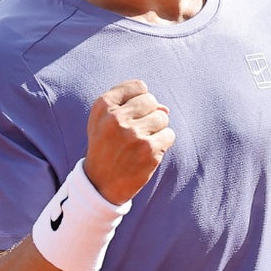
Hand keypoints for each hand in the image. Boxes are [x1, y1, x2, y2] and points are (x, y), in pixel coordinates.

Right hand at [83, 80, 172, 202]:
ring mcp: (134, 135)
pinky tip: (148, 152)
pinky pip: (169, 135)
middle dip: (149, 114)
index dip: (140, 100)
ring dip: (157, 129)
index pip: (138, 87)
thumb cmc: (105, 146)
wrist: (100, 183)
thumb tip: (165, 108)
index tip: (132, 114)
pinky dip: (163, 143)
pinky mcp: (149, 151)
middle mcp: (117, 118)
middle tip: (136, 132)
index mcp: (104, 106)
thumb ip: (130, 104)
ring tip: (141, 142)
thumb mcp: (104, 120)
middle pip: (152, 101)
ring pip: (163, 117)